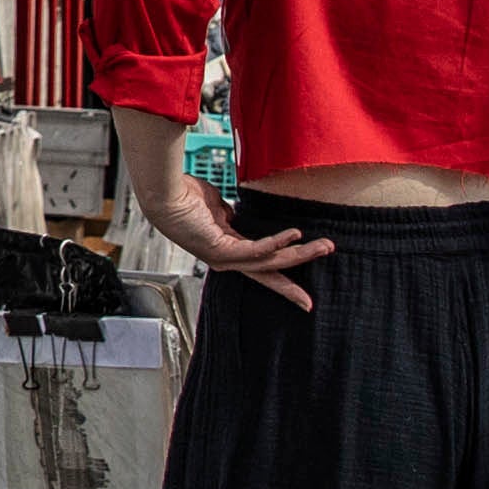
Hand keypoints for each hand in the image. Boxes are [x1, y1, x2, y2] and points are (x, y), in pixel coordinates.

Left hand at [144, 171, 335, 312]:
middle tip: (316, 288)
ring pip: (269, 261)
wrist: (165, 194)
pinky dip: (277, 242)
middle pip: (269, 274)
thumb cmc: (185, 198)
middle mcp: (227, 260)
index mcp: (228, 251)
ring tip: (324, 246)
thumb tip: (240, 216)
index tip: (302, 295)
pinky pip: (256, 248)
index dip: (282, 280)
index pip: (262, 268)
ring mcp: (224, 257)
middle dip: (294, 280)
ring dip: (300, 254)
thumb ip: (232, 217)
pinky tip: (295, 234)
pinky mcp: (221, 248)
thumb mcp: (216, 209)